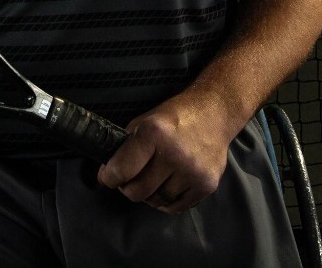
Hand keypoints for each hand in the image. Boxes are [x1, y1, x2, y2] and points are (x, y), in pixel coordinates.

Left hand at [96, 90, 234, 213]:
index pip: (121, 170)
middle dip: (128, 188)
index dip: (109, 177)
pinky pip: (176, 208)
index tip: (107, 177)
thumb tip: (105, 176)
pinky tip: (168, 185)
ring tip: (152, 178)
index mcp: (154, 133)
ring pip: (156, 201)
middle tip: (130, 179)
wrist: (215, 114)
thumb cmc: (175, 117)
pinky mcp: (207, 185)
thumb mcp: (144, 121)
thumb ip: (125, 147)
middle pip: (138, 192)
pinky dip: (167, 201)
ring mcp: (192, 172)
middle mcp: (174, 154)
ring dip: (149, 194)